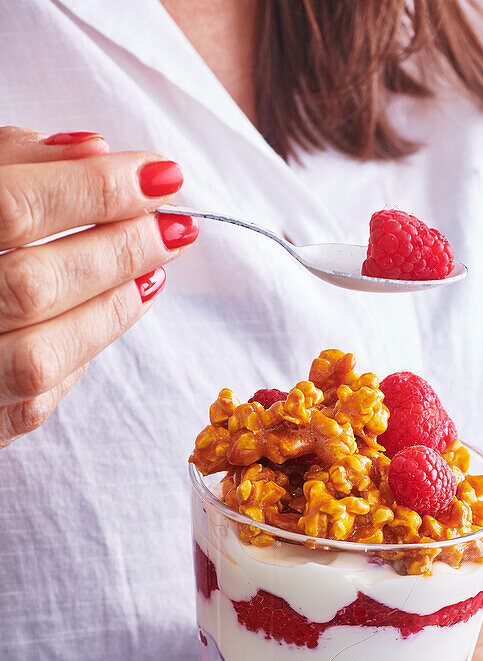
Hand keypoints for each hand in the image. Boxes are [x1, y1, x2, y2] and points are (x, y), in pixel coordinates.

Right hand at [0, 126, 197, 445]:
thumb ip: (12, 162)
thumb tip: (93, 150)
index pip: (11, 209)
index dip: (92, 191)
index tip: (161, 175)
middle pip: (33, 283)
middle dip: (116, 250)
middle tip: (175, 223)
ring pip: (41, 354)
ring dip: (113, 307)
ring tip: (155, 266)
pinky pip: (35, 396)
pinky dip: (85, 348)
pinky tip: (118, 307)